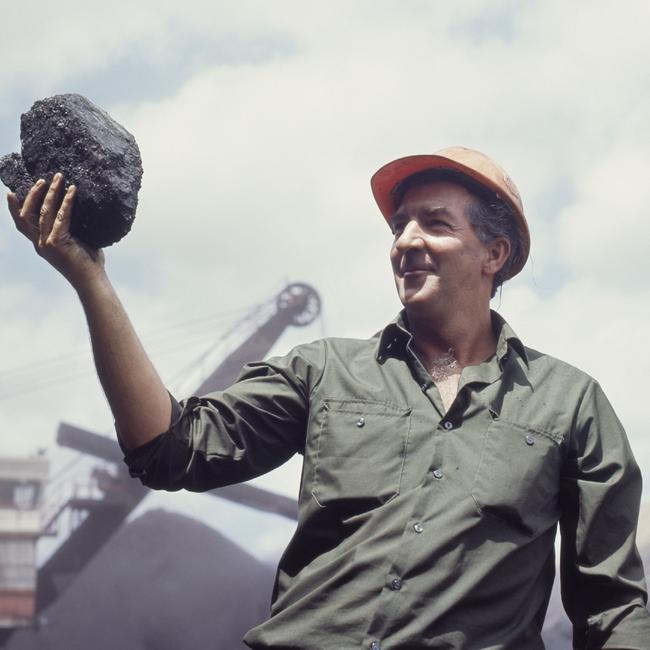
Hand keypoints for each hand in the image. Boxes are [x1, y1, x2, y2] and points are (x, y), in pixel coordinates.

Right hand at [7, 172, 105, 287]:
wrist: (92, 280)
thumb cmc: (88, 262)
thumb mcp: (74, 242)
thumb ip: (68, 228)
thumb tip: (76, 209)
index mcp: (41, 244)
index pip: (22, 223)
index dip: (14, 208)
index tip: (11, 192)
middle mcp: (40, 243)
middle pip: (27, 214)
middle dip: (33, 194)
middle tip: (42, 179)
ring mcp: (46, 243)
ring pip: (43, 211)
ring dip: (51, 192)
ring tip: (58, 178)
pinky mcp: (56, 243)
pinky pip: (60, 216)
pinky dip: (67, 201)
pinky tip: (72, 191)